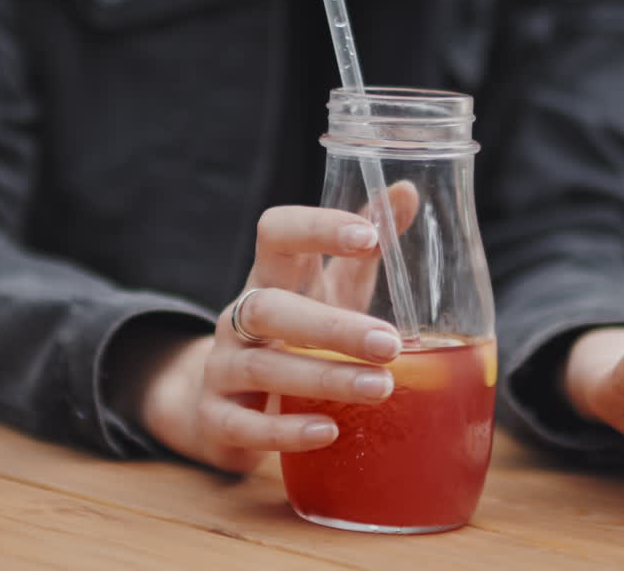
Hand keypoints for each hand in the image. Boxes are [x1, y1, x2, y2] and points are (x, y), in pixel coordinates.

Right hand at [139, 185, 419, 473]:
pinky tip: (329, 431)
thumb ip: (361, 253)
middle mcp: (238, 319)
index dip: (316, 228)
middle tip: (390, 343)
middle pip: (269, 309)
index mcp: (269, 278)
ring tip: (381, 388)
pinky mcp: (216, 418)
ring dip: (322, 378)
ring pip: (263, 368)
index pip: (276, 233)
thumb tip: (407, 192)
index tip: (369, 237)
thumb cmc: (292, 339)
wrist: (224, 405)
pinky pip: (243, 426)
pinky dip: (285, 431)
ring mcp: (222, 368)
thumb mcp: (325, 291)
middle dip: (331, 326)